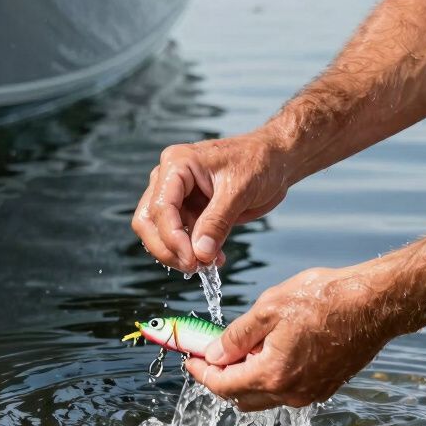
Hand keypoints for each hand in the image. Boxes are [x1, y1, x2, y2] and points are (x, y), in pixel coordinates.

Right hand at [133, 132, 291, 272]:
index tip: (192, 261)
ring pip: (160, 232)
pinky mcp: (189, 209)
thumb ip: (217, 222)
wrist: (276, 159)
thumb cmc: (259, 162)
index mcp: (177, 164)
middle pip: (149, 221)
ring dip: (180, 253)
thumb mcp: (239, 191)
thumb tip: (200, 254)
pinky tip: (214, 258)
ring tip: (209, 263)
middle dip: (168, 248)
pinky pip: (180, 236)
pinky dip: (192, 251)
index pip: (160, 207)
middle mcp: (170, 177)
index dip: (172, 238)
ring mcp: (178, 194)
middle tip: (194, 267)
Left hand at [184, 265, 394, 410]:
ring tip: (241, 347)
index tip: (190, 360)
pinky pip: (287, 389)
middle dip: (221, 378)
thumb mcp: (270, 307)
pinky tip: (271, 349)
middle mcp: (292, 393)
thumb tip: (215, 354)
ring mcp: (311, 392)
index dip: (202, 373)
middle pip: (242, 397)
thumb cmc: (324, 299)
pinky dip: (270, 375)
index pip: (224, 385)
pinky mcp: (325, 385)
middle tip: (210, 354)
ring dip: (247, 377)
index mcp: (273, 374)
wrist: (373, 304)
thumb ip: (238, 335)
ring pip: (265, 395)